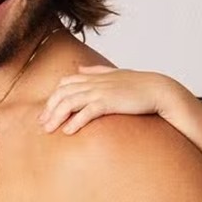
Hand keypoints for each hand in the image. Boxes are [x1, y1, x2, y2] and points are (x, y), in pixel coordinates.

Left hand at [39, 66, 178, 133]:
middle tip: (43, 124)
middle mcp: (94, 83)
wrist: (159, 89)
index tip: (47, 112)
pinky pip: (87, 111)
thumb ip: (96, 71)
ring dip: (57, 117)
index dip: (53, 97)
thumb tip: (80, 69)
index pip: (65, 83)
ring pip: (70, 102)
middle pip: (63, 93)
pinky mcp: (109, 102)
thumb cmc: (139, 85)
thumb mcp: (115, 75)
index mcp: (94, 77)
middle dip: (50, 109)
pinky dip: (75, 121)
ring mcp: (101, 91)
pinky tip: (68, 131)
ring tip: (49, 130)